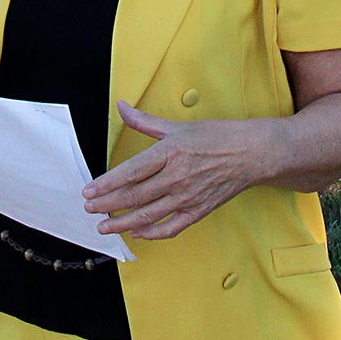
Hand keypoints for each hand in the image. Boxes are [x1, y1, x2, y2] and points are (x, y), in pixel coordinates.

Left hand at [82, 102, 269, 239]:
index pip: (130, 172)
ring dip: (123, 223)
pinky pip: (171, 227)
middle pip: (134, 196)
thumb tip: (121, 106)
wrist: (252, 154)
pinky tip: (138, 233)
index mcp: (170, 153)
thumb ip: (145, 121)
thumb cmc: (217, 136)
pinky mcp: (199, 211)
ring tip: (104, 226)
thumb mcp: (178, 126)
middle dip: (107, 204)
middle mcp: (177, 177)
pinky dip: (153, 233)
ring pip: (149, 215)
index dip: (106, 184)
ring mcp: (188, 197)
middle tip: (89, 208)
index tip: (88, 191)